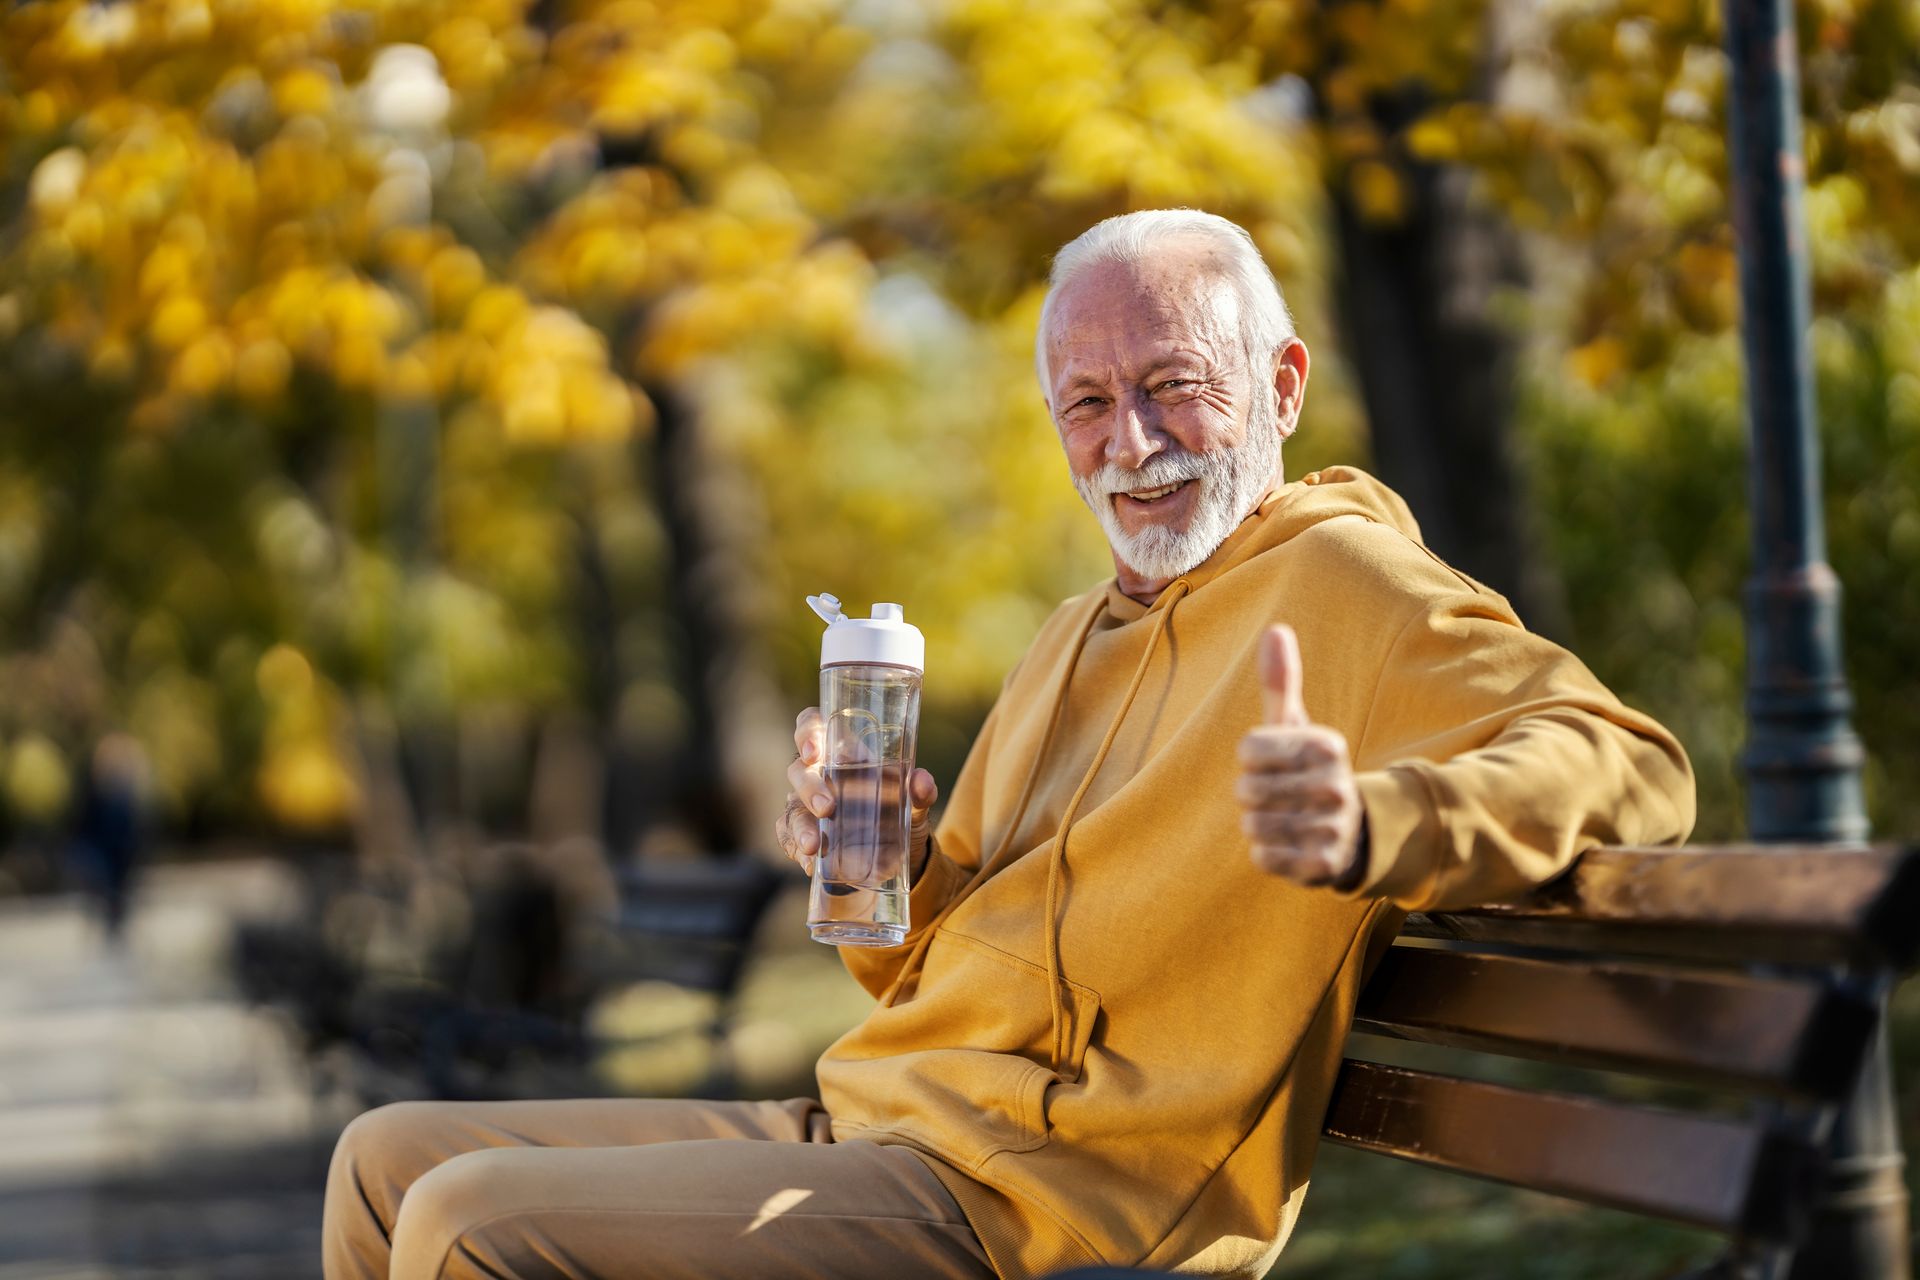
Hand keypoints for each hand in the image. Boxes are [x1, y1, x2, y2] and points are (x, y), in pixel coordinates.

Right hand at [777, 707, 938, 876]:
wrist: (897, 858)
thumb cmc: (899, 814)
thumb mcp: (914, 804)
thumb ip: (920, 792)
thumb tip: (921, 782)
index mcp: (842, 754)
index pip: (813, 726)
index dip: (807, 731)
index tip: (814, 752)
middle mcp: (818, 776)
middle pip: (799, 770)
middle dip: (809, 788)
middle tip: (828, 809)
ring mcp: (805, 805)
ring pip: (791, 808)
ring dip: (800, 826)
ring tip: (814, 846)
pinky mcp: (801, 834)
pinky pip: (788, 837)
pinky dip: (796, 849)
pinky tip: (810, 863)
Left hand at [1238, 625, 1364, 886]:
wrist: (1350, 833)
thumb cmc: (1307, 769)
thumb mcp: (1295, 726)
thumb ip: (1281, 682)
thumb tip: (1276, 629)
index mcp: (1327, 745)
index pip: (1248, 748)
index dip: (1251, 759)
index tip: (1275, 763)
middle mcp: (1336, 785)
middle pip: (1246, 789)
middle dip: (1252, 794)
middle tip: (1279, 795)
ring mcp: (1333, 827)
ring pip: (1253, 825)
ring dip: (1259, 825)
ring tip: (1285, 819)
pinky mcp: (1324, 865)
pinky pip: (1264, 857)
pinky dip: (1267, 854)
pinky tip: (1289, 846)